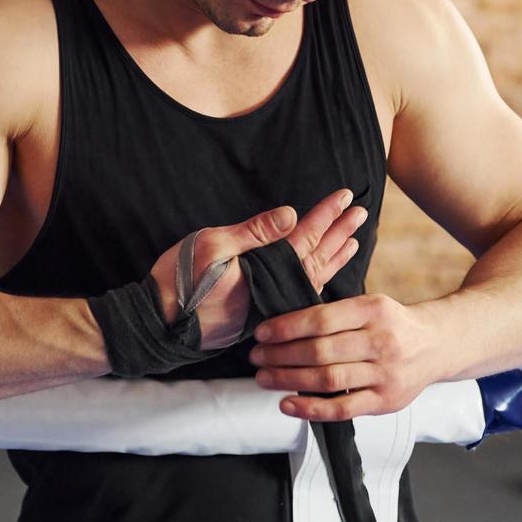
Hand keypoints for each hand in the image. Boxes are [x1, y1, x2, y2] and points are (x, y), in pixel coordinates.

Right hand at [147, 188, 369, 350]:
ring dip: (332, 256)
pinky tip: (324, 271)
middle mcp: (274, 290)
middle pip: (316, 257)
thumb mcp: (213, 246)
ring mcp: (270, 304)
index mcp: (266, 270)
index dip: (325, 216)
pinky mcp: (261, 313)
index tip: (346, 197)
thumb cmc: (180, 281)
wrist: (160, 325)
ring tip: (353, 240)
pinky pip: (300, 292)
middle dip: (338, 232)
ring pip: (311, 277)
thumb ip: (254, 232)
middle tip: (360, 212)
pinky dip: (316, 277)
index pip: (304, 238)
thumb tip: (292, 215)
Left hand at [248, 293, 439, 420]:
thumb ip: (336, 315)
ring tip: (264, 378)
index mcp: (374, 309)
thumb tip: (283, 326)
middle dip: (281, 355)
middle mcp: (382, 341)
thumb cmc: (392, 324)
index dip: (286, 328)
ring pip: (328, 379)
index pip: (321, 319)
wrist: (437, 345)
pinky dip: (311, 408)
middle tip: (256, 357)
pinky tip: (288, 404)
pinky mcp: (386, 400)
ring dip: (289, 379)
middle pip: (321, 351)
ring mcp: (386, 373)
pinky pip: (343, 408)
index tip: (262, 333)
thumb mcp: (370, 305)